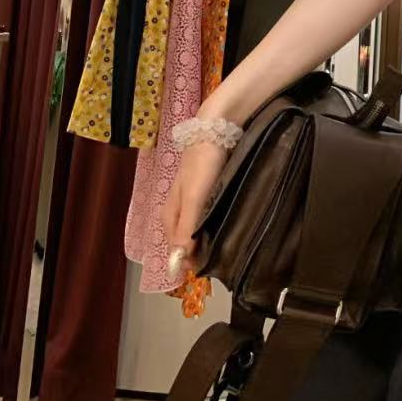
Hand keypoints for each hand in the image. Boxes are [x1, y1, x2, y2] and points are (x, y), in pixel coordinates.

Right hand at [161, 141, 228, 281]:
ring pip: (200, 229)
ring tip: (231, 246)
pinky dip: (218, 224)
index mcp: (170, 216)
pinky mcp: (208, 193)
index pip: (176, 251)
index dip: (191, 263)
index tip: (210, 270)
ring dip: (211, 240)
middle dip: (202, 253)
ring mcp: (193, 202)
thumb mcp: (194, 199)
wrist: (216, 130)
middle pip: (187, 242)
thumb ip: (186, 229)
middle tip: (225, 260)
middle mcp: (179, 212)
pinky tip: (231, 226)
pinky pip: (210, 217)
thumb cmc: (202, 165)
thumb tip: (177, 263)